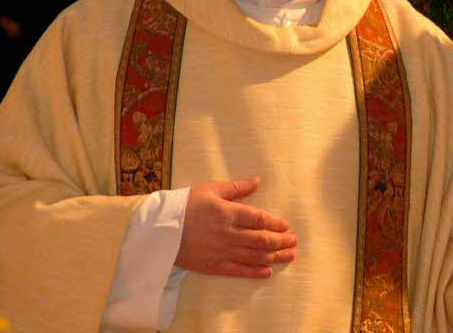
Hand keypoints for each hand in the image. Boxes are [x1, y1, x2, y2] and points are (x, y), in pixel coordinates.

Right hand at [175, 177, 297, 278]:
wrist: (159, 230)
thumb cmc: (185, 205)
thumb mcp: (210, 189)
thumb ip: (236, 187)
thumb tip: (257, 181)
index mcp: (228, 212)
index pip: (259, 219)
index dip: (275, 223)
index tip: (286, 225)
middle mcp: (227, 233)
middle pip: (261, 239)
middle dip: (281, 241)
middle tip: (294, 241)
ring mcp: (221, 251)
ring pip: (254, 256)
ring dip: (274, 256)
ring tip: (289, 256)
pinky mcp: (213, 266)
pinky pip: (238, 271)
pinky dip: (255, 272)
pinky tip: (268, 271)